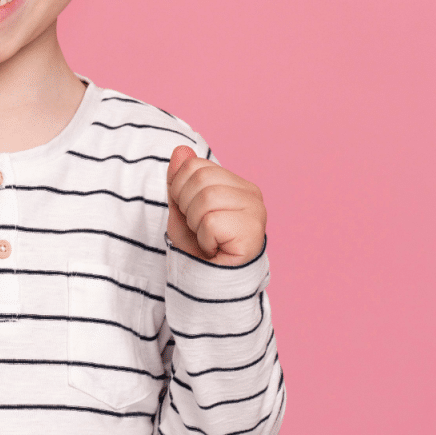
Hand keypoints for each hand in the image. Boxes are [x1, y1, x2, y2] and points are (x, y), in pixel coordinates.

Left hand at [166, 145, 265, 265]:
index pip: (194, 165)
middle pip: (199, 179)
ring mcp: (256, 212)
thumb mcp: (181, 209)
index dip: (179, 190)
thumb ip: (180, 180)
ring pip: (206, 199)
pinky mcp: (253, 232)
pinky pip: (211, 221)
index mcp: (236, 184)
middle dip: (186, 207)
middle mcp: (252, 194)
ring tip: (207, 239)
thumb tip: (180, 150)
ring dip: (195, 224)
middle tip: (199, 229)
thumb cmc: (198, 248)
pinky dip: (205, 238)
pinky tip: (216, 249)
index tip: (190, 214)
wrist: (209, 283)